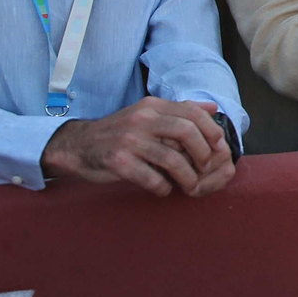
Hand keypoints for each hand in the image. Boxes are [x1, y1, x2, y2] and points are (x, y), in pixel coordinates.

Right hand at [40, 97, 234, 197]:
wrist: (78, 145)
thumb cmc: (120, 131)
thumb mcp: (148, 113)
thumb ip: (180, 110)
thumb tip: (212, 107)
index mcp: (152, 106)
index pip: (192, 112)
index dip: (211, 130)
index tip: (219, 146)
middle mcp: (142, 119)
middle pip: (186, 132)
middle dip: (203, 153)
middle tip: (206, 168)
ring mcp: (129, 141)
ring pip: (172, 159)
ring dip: (188, 177)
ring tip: (190, 186)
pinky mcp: (118, 162)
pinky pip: (152, 178)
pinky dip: (163, 188)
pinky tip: (163, 189)